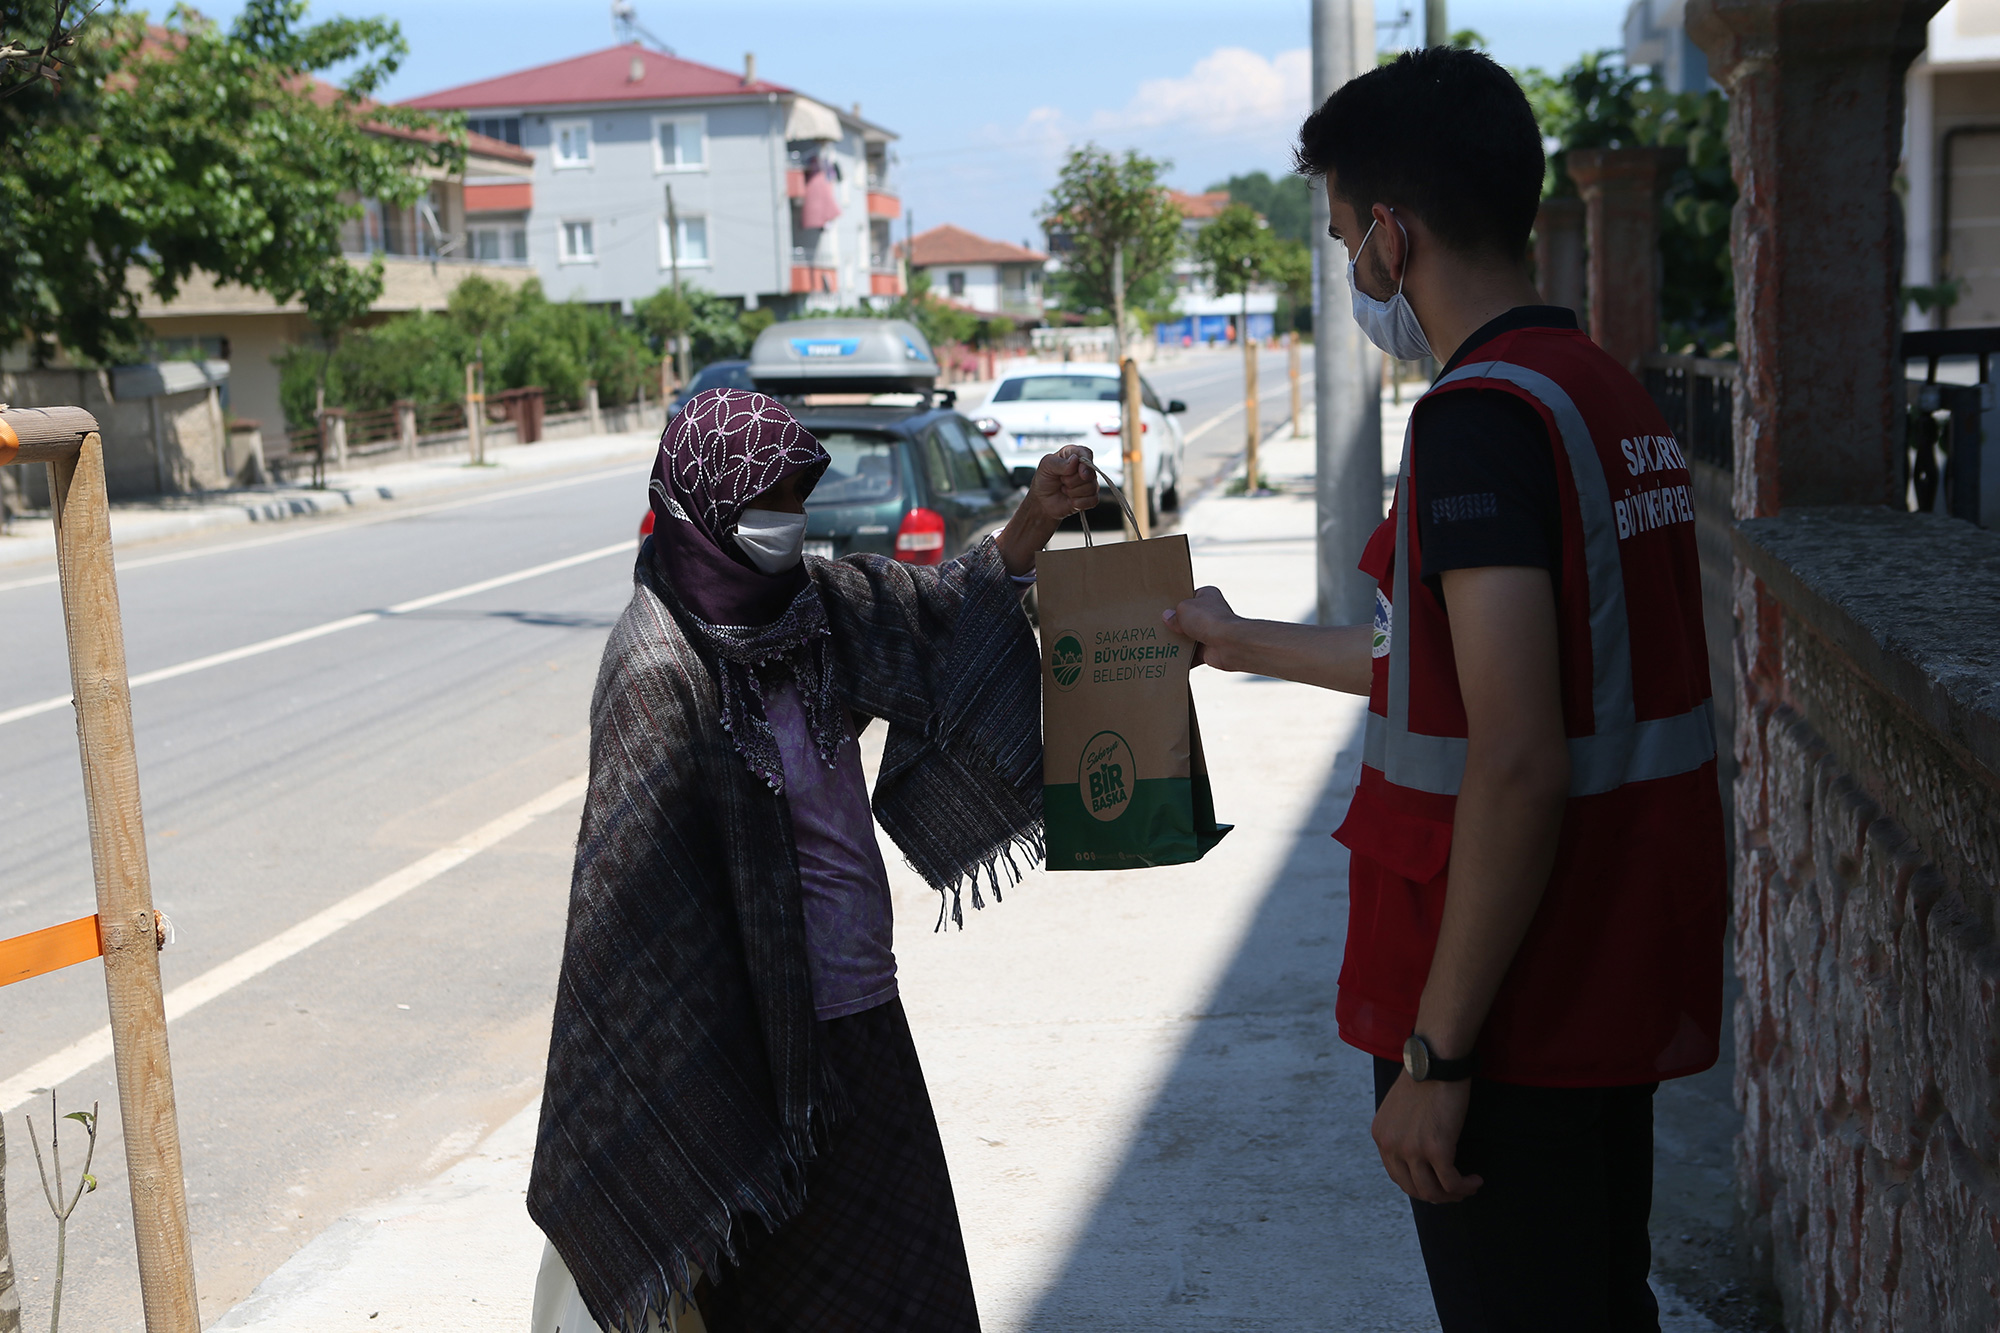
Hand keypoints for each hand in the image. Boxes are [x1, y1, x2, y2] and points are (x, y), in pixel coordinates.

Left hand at [1028, 443, 1098, 523]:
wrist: (1042, 501)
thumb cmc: (1044, 480)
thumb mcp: (1046, 466)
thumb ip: (1060, 463)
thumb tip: (1075, 460)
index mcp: (1073, 455)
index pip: (1086, 453)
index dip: (1086, 463)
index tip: (1080, 472)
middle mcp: (1084, 467)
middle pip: (1089, 473)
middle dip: (1072, 480)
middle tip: (1061, 481)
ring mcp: (1089, 482)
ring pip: (1091, 487)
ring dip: (1073, 492)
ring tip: (1064, 489)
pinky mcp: (1090, 497)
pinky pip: (1093, 500)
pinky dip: (1079, 502)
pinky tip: (1071, 500)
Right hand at [1162, 585, 1241, 669]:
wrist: (1229, 643)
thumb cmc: (1208, 620)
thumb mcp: (1183, 609)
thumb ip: (1173, 614)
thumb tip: (1167, 618)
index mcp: (1207, 596)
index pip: (1189, 597)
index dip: (1176, 603)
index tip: (1162, 609)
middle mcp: (1211, 614)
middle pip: (1187, 619)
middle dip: (1175, 625)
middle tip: (1157, 628)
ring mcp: (1211, 633)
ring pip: (1188, 638)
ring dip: (1177, 643)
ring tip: (1158, 645)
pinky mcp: (1210, 651)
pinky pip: (1192, 656)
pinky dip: (1182, 660)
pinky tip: (1168, 660)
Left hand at [1371, 1073, 1482, 1204]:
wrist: (1436, 1061)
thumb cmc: (1425, 1078)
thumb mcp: (1400, 1108)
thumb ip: (1402, 1131)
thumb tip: (1419, 1156)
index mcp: (1381, 1135)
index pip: (1397, 1175)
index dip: (1419, 1185)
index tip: (1437, 1184)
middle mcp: (1391, 1146)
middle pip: (1413, 1188)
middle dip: (1436, 1195)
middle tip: (1456, 1191)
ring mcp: (1412, 1149)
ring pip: (1432, 1191)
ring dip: (1453, 1195)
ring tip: (1468, 1187)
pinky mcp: (1436, 1149)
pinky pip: (1451, 1182)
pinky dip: (1465, 1187)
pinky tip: (1476, 1181)